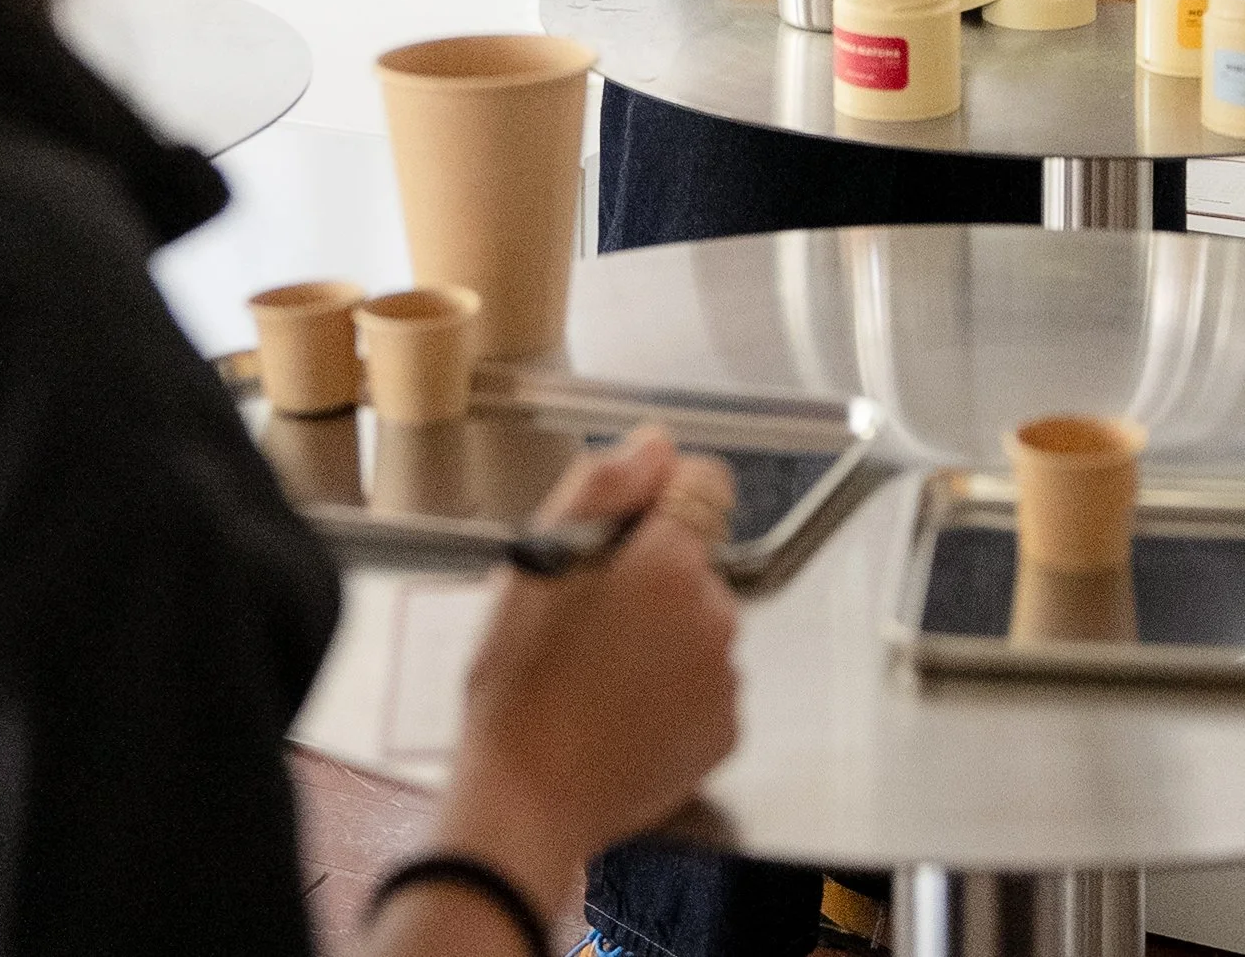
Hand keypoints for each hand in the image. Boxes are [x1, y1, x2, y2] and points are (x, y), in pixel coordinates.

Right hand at [427, 431, 739, 920]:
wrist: (524, 799)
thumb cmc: (519, 680)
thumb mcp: (537, 559)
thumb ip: (605, 484)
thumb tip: (656, 444)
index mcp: (669, 563)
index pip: (706, 483)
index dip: (662, 496)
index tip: (624, 530)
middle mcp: (714, 613)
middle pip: (697, 561)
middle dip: (654, 575)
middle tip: (590, 616)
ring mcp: (725, 677)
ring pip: (701, 624)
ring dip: (665, 634)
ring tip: (599, 671)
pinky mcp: (725, 732)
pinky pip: (707, 685)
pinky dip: (675, 690)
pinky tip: (622, 709)